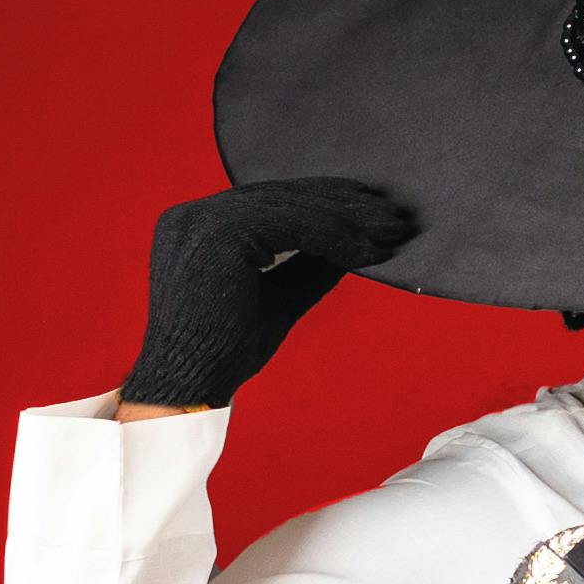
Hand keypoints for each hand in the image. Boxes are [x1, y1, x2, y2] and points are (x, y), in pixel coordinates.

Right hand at [117, 176, 415, 411]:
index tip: (371, 212)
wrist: (189, 386)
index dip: (325, 202)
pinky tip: (366, 250)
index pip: (271, 201)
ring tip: (390, 231)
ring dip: (347, 219)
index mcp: (200, 225)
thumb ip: (308, 266)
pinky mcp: (219, 233)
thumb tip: (354, 244)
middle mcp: (195, 214)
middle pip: (283, 196)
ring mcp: (202, 220)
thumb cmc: (226, 352)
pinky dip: (334, 236)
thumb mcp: (277, 297)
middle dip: (344, 205)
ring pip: (292, 205)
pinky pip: (291, 224)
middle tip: (394, 216)